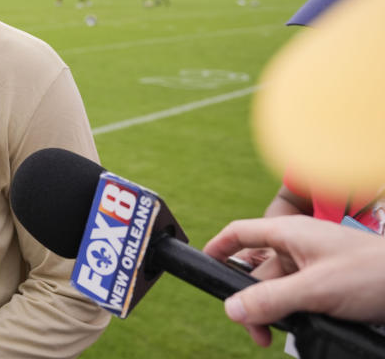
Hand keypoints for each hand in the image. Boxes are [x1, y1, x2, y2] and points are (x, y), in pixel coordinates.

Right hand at [204, 216, 384, 346]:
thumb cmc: (372, 274)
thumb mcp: (315, 290)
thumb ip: (270, 299)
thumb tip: (231, 309)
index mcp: (289, 234)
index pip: (240, 233)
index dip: (218, 248)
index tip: (204, 266)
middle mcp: (298, 246)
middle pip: (257, 271)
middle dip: (251, 301)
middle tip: (257, 332)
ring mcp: (314, 265)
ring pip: (278, 288)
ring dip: (273, 312)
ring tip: (277, 338)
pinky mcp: (329, 283)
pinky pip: (298, 296)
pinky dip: (293, 313)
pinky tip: (301, 329)